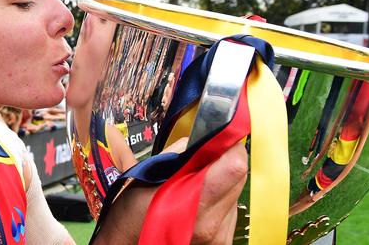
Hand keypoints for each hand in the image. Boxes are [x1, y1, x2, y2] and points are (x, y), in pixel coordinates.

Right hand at [95, 140, 246, 244]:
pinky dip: (218, 196)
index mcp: (194, 207)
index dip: (229, 144)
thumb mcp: (143, 180)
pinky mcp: (223, 241)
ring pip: (236, 191)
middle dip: (223, 159)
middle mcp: (213, 225)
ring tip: (193, 182)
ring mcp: (220, 237)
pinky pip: (231, 207)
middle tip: (201, 155)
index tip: (219, 134)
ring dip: (220, 179)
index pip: (234, 166)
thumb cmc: (130, 217)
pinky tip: (197, 198)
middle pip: (239, 176)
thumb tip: (198, 138)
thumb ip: (174, 158)